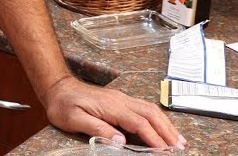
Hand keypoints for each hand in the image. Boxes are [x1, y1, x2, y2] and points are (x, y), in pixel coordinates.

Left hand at [41, 76, 185, 148]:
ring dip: (166, 124)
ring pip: (151, 110)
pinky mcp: (120, 100)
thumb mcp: (74, 120)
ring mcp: (122, 98)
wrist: (58, 87)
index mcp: (111, 106)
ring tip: (179, 140)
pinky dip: (158, 119)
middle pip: (151, 114)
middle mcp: (121, 100)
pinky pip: (144, 108)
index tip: (165, 151)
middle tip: (180, 148)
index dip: (153, 138)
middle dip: (167, 131)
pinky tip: (163, 128)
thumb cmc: (63, 105)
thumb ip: (97, 129)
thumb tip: (120, 141)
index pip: (139, 123)